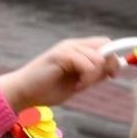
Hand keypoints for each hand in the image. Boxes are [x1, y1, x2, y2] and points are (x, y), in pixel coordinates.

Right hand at [0, 37, 121, 110]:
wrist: (22, 93)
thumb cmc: (46, 90)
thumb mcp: (76, 84)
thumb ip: (93, 76)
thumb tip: (112, 70)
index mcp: (77, 49)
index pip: (104, 44)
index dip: (114, 58)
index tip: (112, 76)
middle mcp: (73, 45)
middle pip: (105, 44)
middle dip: (108, 64)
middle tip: (98, 81)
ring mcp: (66, 48)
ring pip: (98, 57)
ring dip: (94, 76)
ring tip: (80, 86)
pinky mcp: (61, 55)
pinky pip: (87, 64)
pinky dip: (87, 78)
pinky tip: (76, 86)